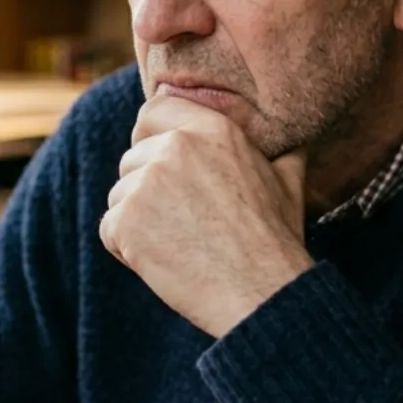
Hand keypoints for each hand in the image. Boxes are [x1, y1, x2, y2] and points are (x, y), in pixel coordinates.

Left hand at [100, 96, 312, 336]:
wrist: (261, 291)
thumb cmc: (275, 240)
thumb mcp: (287, 182)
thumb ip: (280, 153)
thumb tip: (292, 142)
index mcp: (212, 128)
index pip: (153, 111)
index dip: (150, 136)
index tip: (161, 163)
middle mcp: (175, 146)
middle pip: (132, 158)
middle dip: (145, 188)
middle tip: (181, 221)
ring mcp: (146, 182)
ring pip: (119, 195)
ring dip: (138, 220)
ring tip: (179, 245)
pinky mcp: (126, 220)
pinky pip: (110, 229)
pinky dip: (127, 249)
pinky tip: (163, 261)